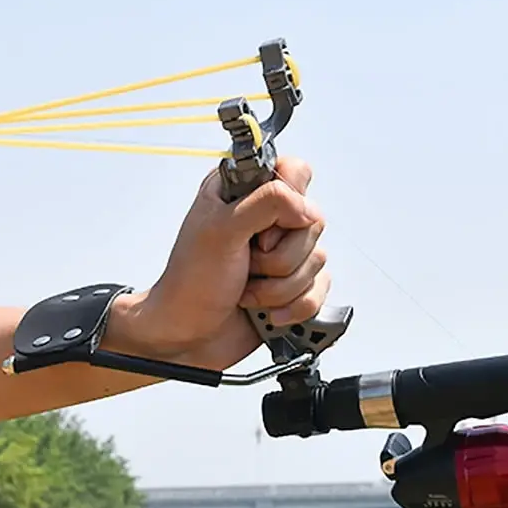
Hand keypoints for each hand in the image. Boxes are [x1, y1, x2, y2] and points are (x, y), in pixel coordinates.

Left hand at [107, 156, 329, 370]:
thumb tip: (306, 207)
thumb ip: (267, 203)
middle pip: (312, 221)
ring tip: (247, 290)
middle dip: (278, 257)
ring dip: (279, 286)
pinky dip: (292, 306)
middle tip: (246, 264)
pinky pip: (319, 289)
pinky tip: (265, 311)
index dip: (287, 202)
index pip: (295, 171)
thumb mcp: (221, 230)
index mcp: (244, 191)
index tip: (260, 230)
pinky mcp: (293, 284)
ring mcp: (282, 253)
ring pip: (317, 259)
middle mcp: (266, 218)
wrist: (188, 336)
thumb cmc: (191, 282)